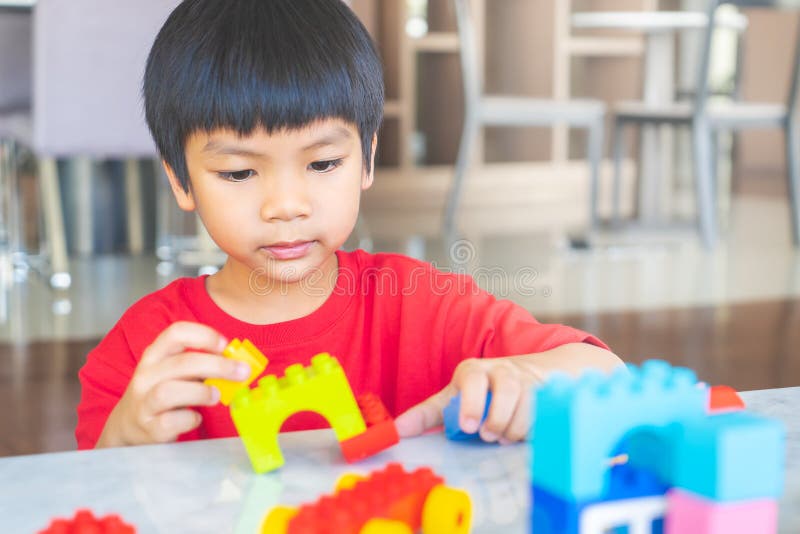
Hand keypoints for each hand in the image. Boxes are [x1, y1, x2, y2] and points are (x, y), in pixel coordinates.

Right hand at [96, 322, 250, 447]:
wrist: (129, 427)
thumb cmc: (161, 394)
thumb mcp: (175, 372)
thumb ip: (200, 365)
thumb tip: (237, 362)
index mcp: (155, 355)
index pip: (176, 333)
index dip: (204, 335)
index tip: (225, 345)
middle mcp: (146, 376)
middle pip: (181, 363)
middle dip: (217, 365)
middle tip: (241, 372)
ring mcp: (144, 403)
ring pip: (169, 391)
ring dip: (201, 392)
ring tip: (217, 396)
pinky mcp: (148, 428)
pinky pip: (169, 422)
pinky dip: (189, 419)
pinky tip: (196, 418)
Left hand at [394, 356, 543, 443]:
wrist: (532, 373)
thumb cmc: (482, 391)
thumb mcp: (453, 397)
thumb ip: (427, 414)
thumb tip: (396, 430)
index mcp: (473, 371)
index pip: (473, 379)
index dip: (472, 403)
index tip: (469, 427)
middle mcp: (502, 370)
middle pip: (506, 387)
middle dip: (498, 418)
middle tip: (489, 437)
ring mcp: (528, 379)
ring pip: (529, 400)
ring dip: (517, 426)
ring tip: (505, 438)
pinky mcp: (549, 390)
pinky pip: (547, 409)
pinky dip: (537, 426)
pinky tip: (528, 435)